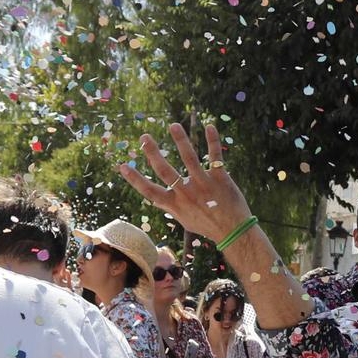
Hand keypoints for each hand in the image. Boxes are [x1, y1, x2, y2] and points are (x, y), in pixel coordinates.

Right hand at [118, 121, 251, 241]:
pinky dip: (213, 141)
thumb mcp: (185, 220)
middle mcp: (186, 194)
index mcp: (175, 204)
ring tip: (173, 125)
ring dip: (181, 141)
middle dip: (152, 153)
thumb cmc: (208, 226)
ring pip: (189, 159)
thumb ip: (171, 207)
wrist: (234, 232)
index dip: (135, 179)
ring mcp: (203, 185)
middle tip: (144, 137)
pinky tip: (209, 126)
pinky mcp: (220, 179)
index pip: (150, 191)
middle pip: (165, 171)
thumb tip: (156, 200)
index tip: (123, 165)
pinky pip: (215, 157)